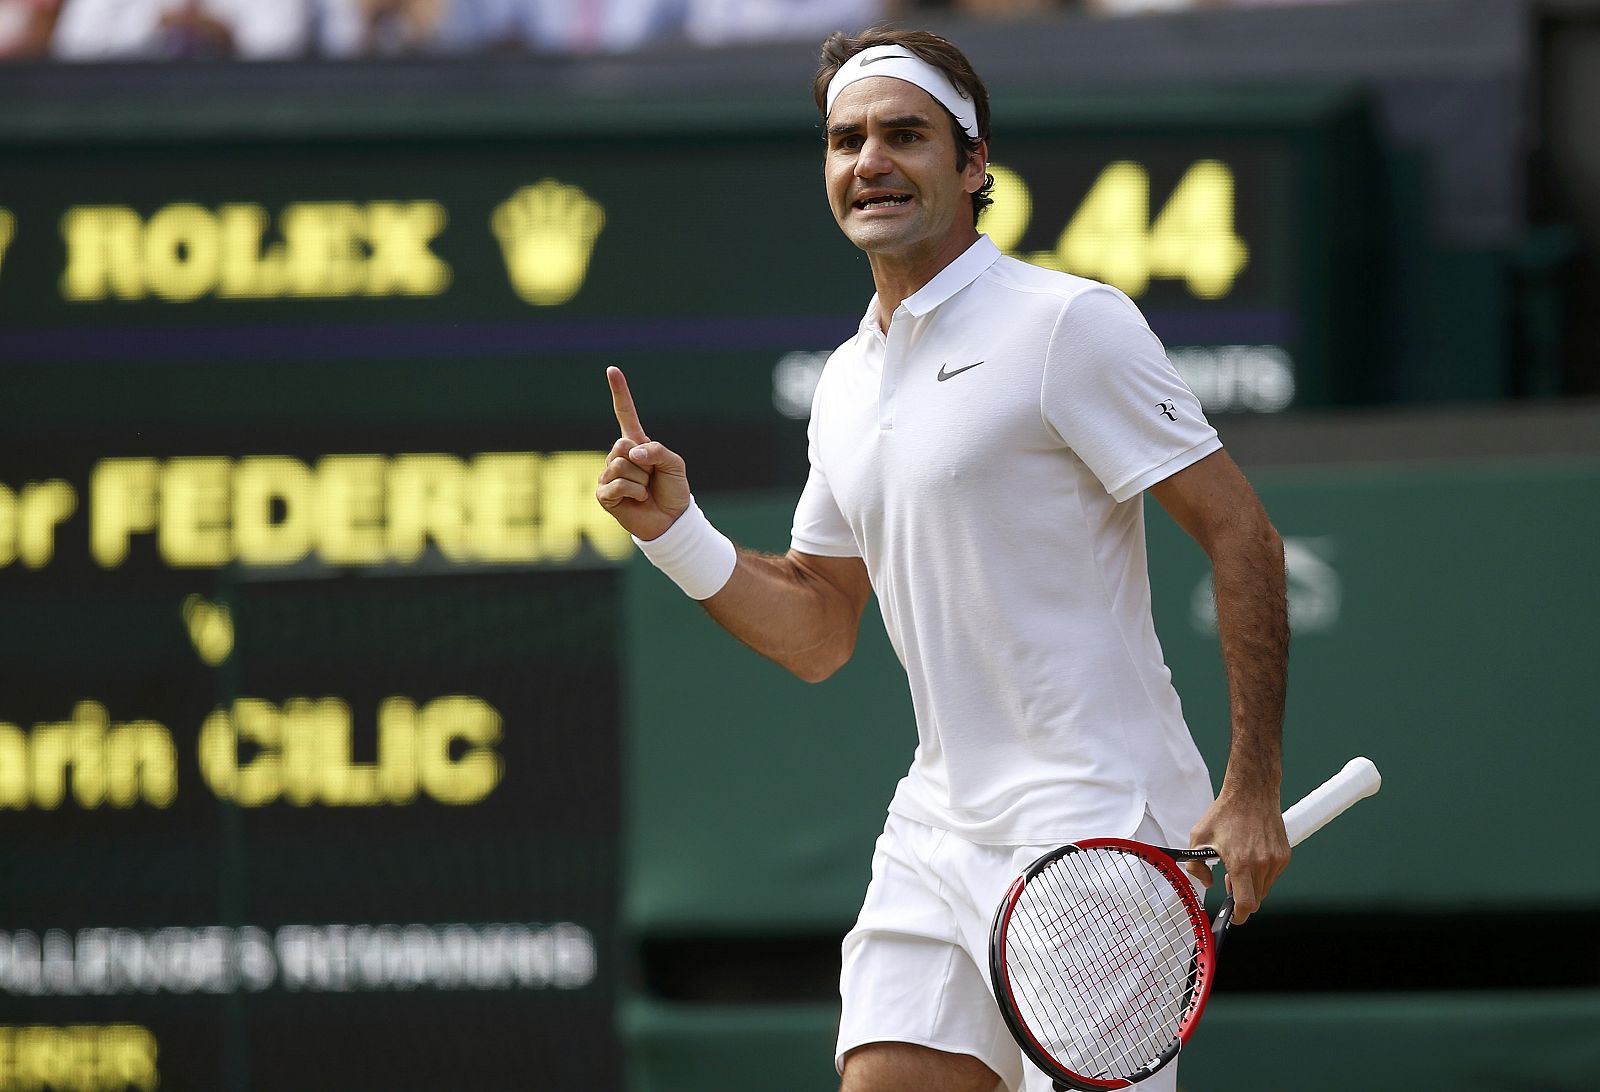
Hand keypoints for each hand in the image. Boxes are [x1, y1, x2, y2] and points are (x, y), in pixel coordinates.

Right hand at [595, 366, 690, 540]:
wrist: (671, 521)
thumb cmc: (673, 491)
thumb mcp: (675, 464)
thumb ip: (657, 451)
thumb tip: (631, 454)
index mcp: (636, 444)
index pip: (625, 414)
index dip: (620, 392)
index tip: (612, 369)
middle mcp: (618, 457)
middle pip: (622, 444)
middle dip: (643, 462)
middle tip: (651, 478)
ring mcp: (608, 475)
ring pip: (619, 464)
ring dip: (640, 480)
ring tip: (645, 491)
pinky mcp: (604, 495)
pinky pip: (615, 484)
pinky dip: (633, 492)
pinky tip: (638, 500)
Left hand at [1184, 791, 1289, 924]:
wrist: (1252, 792)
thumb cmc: (1226, 812)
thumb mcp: (1198, 837)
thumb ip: (1197, 866)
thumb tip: (1207, 883)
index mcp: (1241, 862)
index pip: (1246, 903)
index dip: (1239, 915)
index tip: (1234, 916)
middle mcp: (1262, 863)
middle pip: (1256, 899)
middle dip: (1242, 897)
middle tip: (1230, 882)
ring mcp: (1276, 860)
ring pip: (1265, 889)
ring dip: (1252, 885)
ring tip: (1239, 866)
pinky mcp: (1284, 855)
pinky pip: (1273, 876)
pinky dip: (1262, 874)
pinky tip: (1251, 857)